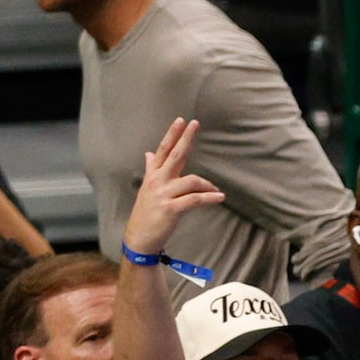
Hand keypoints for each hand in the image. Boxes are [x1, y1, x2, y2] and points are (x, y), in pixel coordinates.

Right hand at [121, 117, 225, 259]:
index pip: (163, 150)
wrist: (139, 239)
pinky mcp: (171, 209)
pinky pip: (194, 199)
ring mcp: (163, 194)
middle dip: (185, 139)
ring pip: (191, 180)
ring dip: (207, 184)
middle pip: (174, 155)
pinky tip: (219, 198)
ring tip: (216, 191)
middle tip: (195, 124)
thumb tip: (149, 153)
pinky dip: (209, 198)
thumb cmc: (146, 214)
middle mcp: (157, 181)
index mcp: (153, 175)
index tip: (181, 120)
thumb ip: (150, 169)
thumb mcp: (146, 189)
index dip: (172, 134)